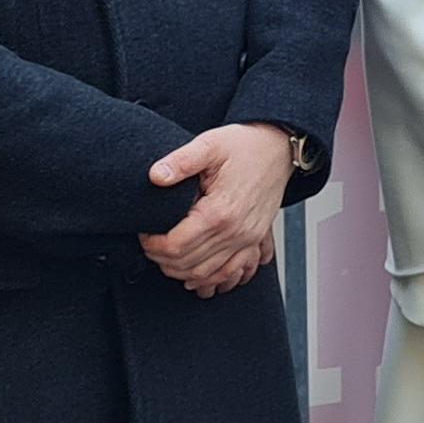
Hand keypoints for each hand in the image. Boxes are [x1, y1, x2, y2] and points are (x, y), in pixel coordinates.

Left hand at [140, 121, 290, 295]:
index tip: (144, 233)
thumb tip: (155, 176)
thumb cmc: (246, 145)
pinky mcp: (254, 240)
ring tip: (165, 256)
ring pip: (204, 273)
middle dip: (160, 258)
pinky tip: (193, 273)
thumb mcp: (211, 144)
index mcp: (220, 211)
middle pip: (186, 263)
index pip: (175, 245)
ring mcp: (247, 238)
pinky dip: (208, 278)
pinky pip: (228, 272)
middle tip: (150, 243)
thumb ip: (181, 160)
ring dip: (179, 271)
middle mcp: (236, 231)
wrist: (279, 146)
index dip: (151, 245)